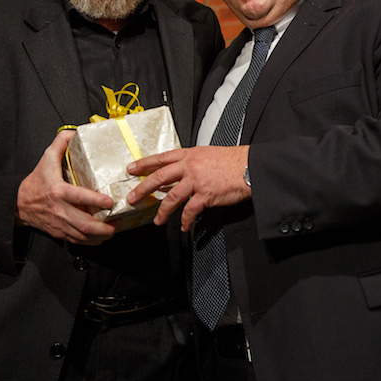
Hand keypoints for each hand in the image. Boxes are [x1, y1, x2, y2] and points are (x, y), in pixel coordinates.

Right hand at [16, 129, 115, 244]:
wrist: (19, 204)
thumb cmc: (36, 181)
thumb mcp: (46, 159)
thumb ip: (60, 144)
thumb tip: (74, 132)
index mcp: (58, 192)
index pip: (79, 198)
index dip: (96, 201)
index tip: (110, 202)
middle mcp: (60, 211)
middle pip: (84, 224)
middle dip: (104, 227)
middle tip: (118, 222)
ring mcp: (60, 224)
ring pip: (83, 236)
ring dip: (101, 236)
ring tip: (114, 230)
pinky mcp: (60, 232)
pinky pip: (78, 241)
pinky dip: (92, 241)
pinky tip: (102, 237)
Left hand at [126, 145, 249, 231]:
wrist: (249, 167)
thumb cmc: (233, 161)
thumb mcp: (208, 154)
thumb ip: (193, 162)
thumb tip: (182, 170)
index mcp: (190, 155)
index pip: (162, 158)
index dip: (144, 164)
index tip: (132, 169)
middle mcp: (190, 167)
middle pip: (160, 177)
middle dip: (143, 188)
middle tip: (132, 197)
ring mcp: (196, 181)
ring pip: (171, 197)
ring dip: (162, 211)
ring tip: (157, 220)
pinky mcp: (205, 195)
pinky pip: (190, 211)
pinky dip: (186, 221)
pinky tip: (184, 226)